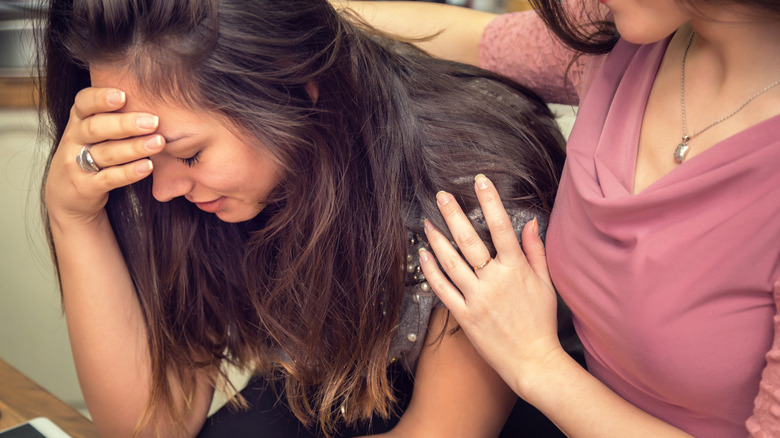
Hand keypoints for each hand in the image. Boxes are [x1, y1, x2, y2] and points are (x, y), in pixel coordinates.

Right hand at [45, 87, 161, 224]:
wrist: (66, 195)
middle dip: (125, 124)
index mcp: (78, 121)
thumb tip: (155, 99)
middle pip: (96, 128)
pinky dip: (129, 172)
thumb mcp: (94, 134)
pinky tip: (148, 166)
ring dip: (134, 147)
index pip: (83, 103)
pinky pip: (109, 178)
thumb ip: (115, 117)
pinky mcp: (85, 187)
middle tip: (154, 121)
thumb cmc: (90, 155)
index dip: (100, 98)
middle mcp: (74, 140)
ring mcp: (76, 164)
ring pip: (105, 153)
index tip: (123, 96)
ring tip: (158, 143)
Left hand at [418, 174, 563, 394]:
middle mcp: (494, 281)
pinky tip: (423, 254)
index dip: (490, 201)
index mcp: (516, 270)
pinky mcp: (464, 315)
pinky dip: (430, 270)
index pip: (502, 227)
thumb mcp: (545, 283)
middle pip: (469, 240)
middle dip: (453, 214)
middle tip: (440, 195)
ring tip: (427, 222)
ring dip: (436, 239)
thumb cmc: (541, 322)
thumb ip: (535, 251)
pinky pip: (442, 289)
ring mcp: (477, 298)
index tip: (480, 181)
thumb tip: (531, 222)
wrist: (533, 361)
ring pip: (451, 262)